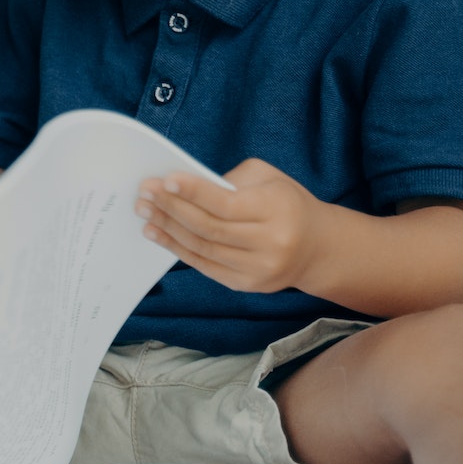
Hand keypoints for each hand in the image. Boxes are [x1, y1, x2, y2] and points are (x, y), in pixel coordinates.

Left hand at [135, 158, 327, 292]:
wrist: (316, 248)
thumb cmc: (286, 203)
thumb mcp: (269, 178)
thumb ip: (231, 180)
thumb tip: (187, 187)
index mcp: (276, 211)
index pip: (226, 204)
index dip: (193, 192)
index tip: (165, 180)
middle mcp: (269, 244)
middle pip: (210, 228)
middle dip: (172, 208)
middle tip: (145, 194)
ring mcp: (257, 269)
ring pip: (203, 249)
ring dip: (168, 229)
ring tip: (145, 212)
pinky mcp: (246, 285)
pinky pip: (205, 266)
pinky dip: (178, 249)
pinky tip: (159, 234)